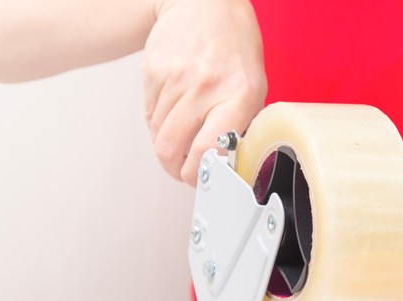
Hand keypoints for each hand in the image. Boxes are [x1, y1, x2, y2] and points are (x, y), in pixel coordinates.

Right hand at [142, 0, 266, 184]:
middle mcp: (206, 85)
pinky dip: (158, 120)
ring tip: (180, 137)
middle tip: (182, 171)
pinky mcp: (153, 70)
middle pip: (172, 147)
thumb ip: (239, 127)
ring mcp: (176, 76)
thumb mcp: (253, 89)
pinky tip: (173, 109)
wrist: (204, 3)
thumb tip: (222, 166)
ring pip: (158, 133)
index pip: (209, 150)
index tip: (198, 180)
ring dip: (166, 144)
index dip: (197, 174)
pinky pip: (148, 112)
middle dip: (175, 168)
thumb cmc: (233, 48)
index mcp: (238, 95)